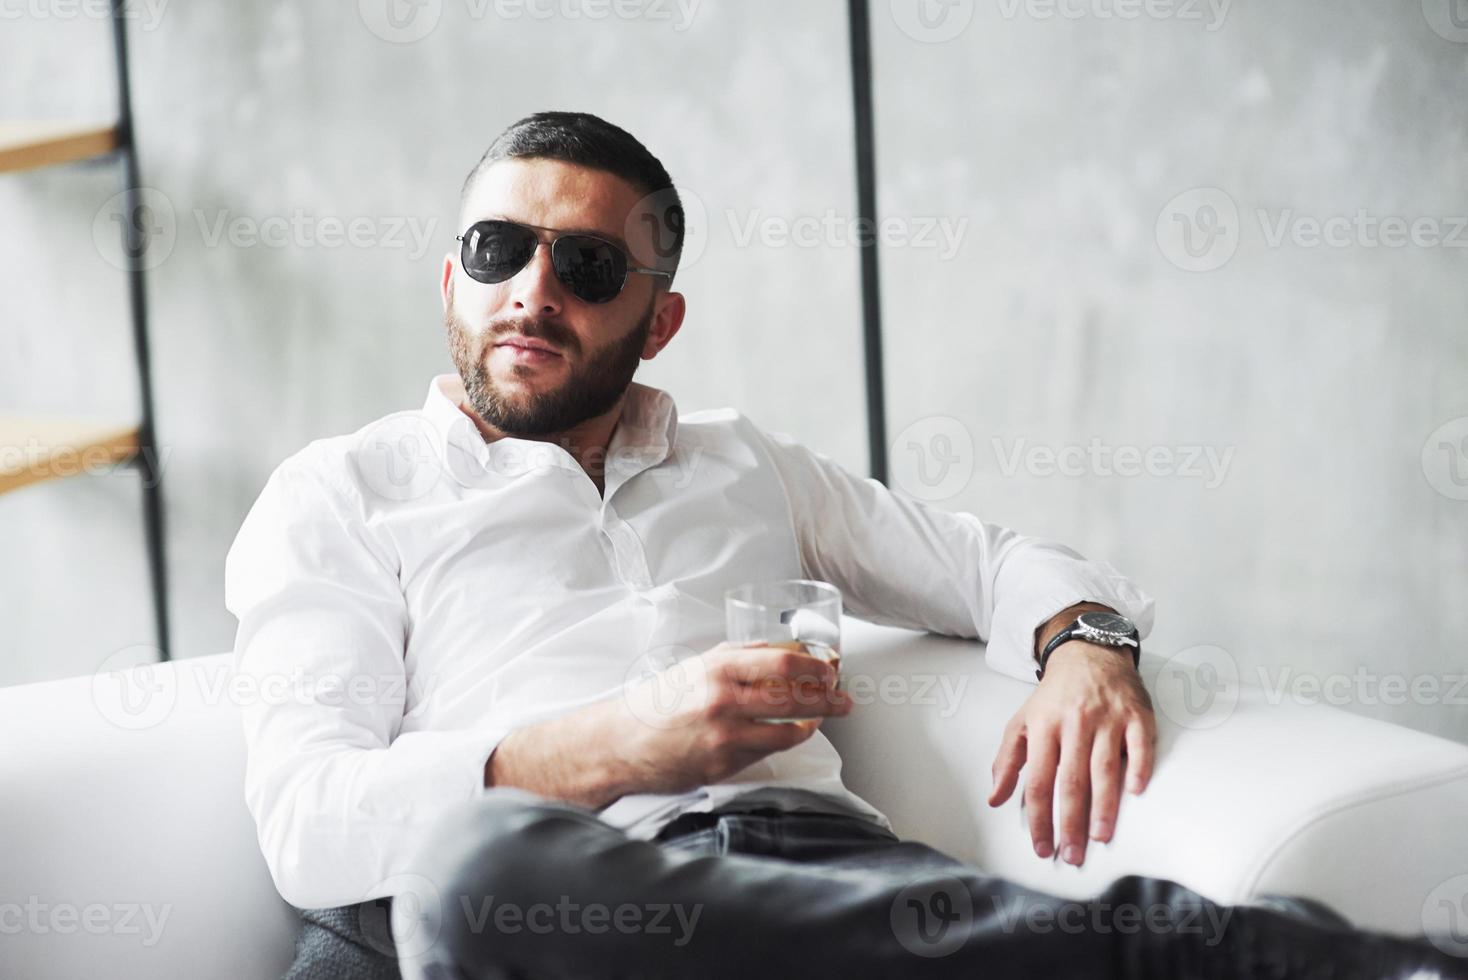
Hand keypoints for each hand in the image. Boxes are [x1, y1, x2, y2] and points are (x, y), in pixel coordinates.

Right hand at [487, 641, 849, 805]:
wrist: (622, 744)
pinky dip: (784, 741)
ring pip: (789, 731)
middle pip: (794, 698)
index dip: (816, 668)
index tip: (831, 670)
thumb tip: (782, 650)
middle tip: (843, 698)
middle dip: (828, 698)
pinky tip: (791, 734)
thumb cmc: (658, 702)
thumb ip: (739, 656)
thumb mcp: (697, 665)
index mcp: (717, 669)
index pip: (783, 665)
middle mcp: (723, 702)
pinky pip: (767, 752)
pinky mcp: (725, 766)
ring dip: (813, 724)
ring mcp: (725, 737)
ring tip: (822, 718)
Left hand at [986, 641, 1155, 865]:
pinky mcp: (1135, 715)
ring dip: (1104, 806)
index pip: (1039, 781)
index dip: (1039, 818)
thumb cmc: (1054, 696)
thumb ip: (1007, 761)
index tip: (1043, 846)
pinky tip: (1136, 792)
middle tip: (1072, 854)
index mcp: (1044, 728)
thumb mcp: (1022, 723)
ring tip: (1100, 836)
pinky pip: (1139, 746)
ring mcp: (1108, 719)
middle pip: (1072, 781)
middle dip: (1071, 822)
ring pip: (1105, 768)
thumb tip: (995, 799)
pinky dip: (1138, 768)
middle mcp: (1075, 724)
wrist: (1088, 653)